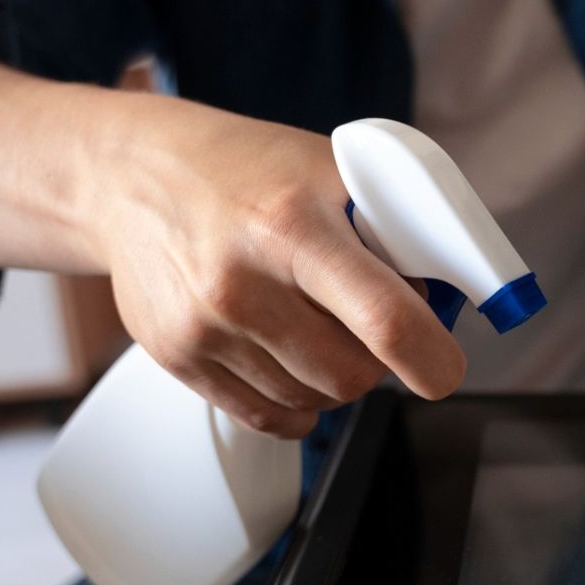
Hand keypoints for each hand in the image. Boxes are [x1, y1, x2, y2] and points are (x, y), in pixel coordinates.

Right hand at [86, 97, 465, 436]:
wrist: (130, 175)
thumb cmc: (244, 169)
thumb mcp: (329, 167)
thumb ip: (394, 225)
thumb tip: (453, 291)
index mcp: (292, 225)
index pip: (383, 319)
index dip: (431, 357)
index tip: (444, 365)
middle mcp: (241, 283)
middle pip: (351, 375)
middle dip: (381, 360)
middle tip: (372, 324)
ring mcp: (203, 328)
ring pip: (314, 401)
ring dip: (336, 377)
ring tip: (319, 323)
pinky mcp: (177, 358)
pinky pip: (266, 418)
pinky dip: (296, 403)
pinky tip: (292, 359)